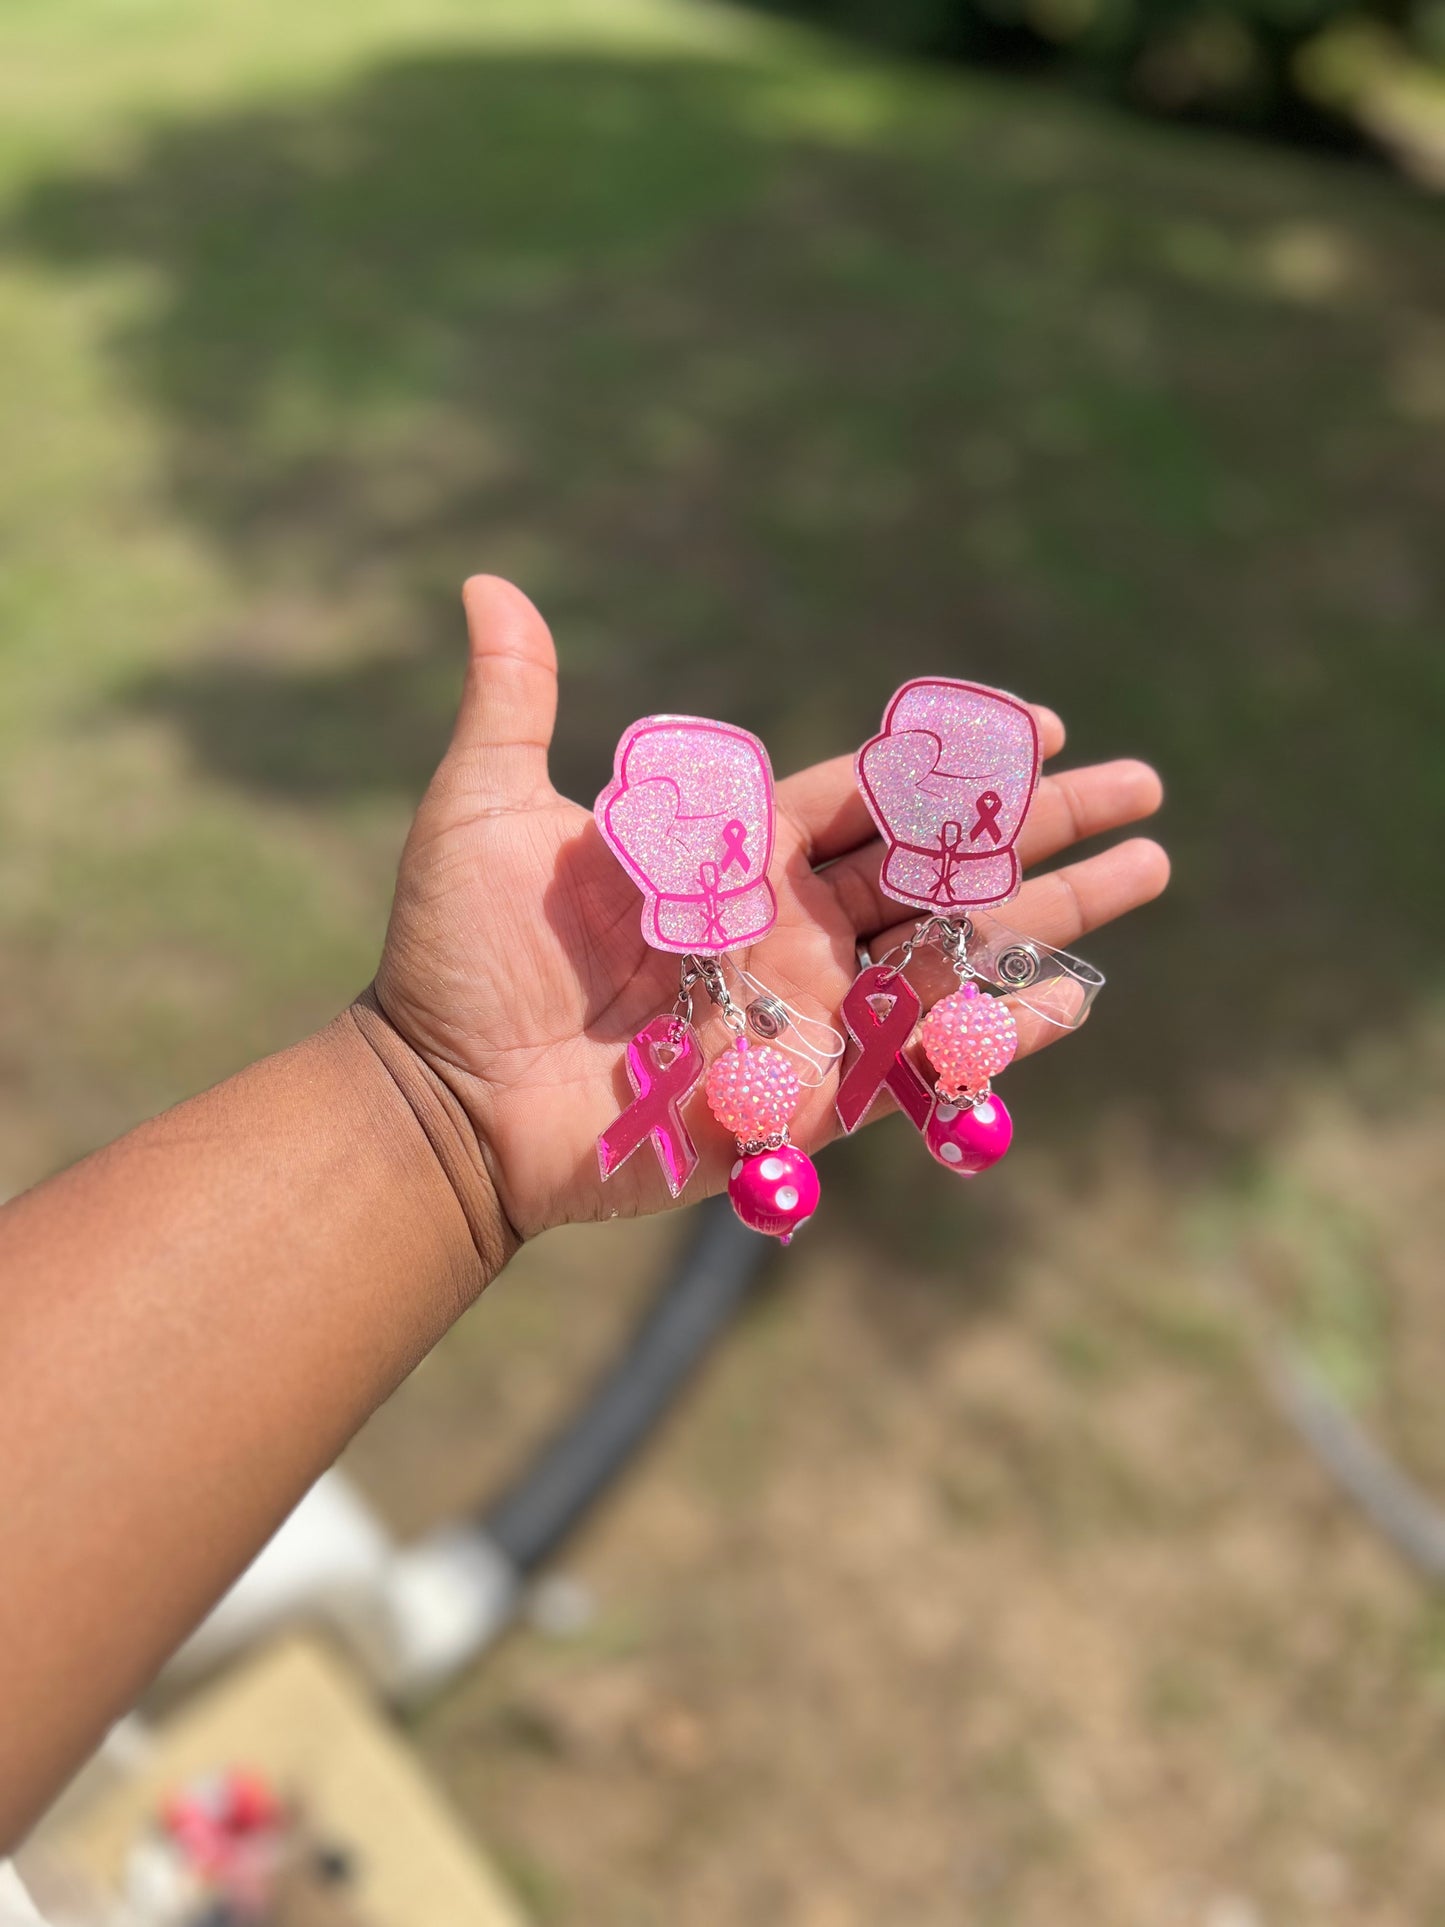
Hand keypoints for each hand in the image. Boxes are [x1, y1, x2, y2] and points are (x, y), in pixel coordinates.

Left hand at [372, 578, 1168, 1240]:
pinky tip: (1082, 997)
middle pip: (940, 863)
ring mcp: (807, 1009)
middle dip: (1043, 823)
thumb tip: (488, 584)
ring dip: (1055, 913)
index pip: (870, 792)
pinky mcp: (811, 1094)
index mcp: (732, 850)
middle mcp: (786, 924)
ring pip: (955, 949)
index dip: (954, 759)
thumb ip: (518, 701)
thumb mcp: (487, 808)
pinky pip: (926, 1058)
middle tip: (1143, 785)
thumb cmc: (458, 956)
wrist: (445, 1099)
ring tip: (1151, 867)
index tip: (1045, 722)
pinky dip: (1003, 1033)